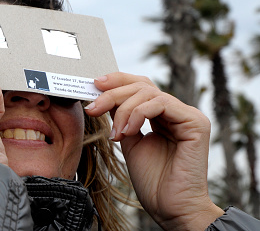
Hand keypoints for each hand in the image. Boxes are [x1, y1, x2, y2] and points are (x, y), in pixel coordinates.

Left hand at [85, 72, 222, 230]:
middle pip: (142, 85)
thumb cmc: (152, 181)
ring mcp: (188, 116)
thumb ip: (121, 117)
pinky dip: (138, 114)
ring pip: (149, 92)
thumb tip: (104, 95)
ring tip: (116, 133)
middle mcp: (177, 112)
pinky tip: (128, 132)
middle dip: (113, 94)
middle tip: (93, 108)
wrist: (170, 208)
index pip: (140, 86)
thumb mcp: (129, 140)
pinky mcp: (196, 123)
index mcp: (163, 115)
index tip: (94, 85)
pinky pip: (161, 104)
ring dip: (123, 109)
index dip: (117, 81)